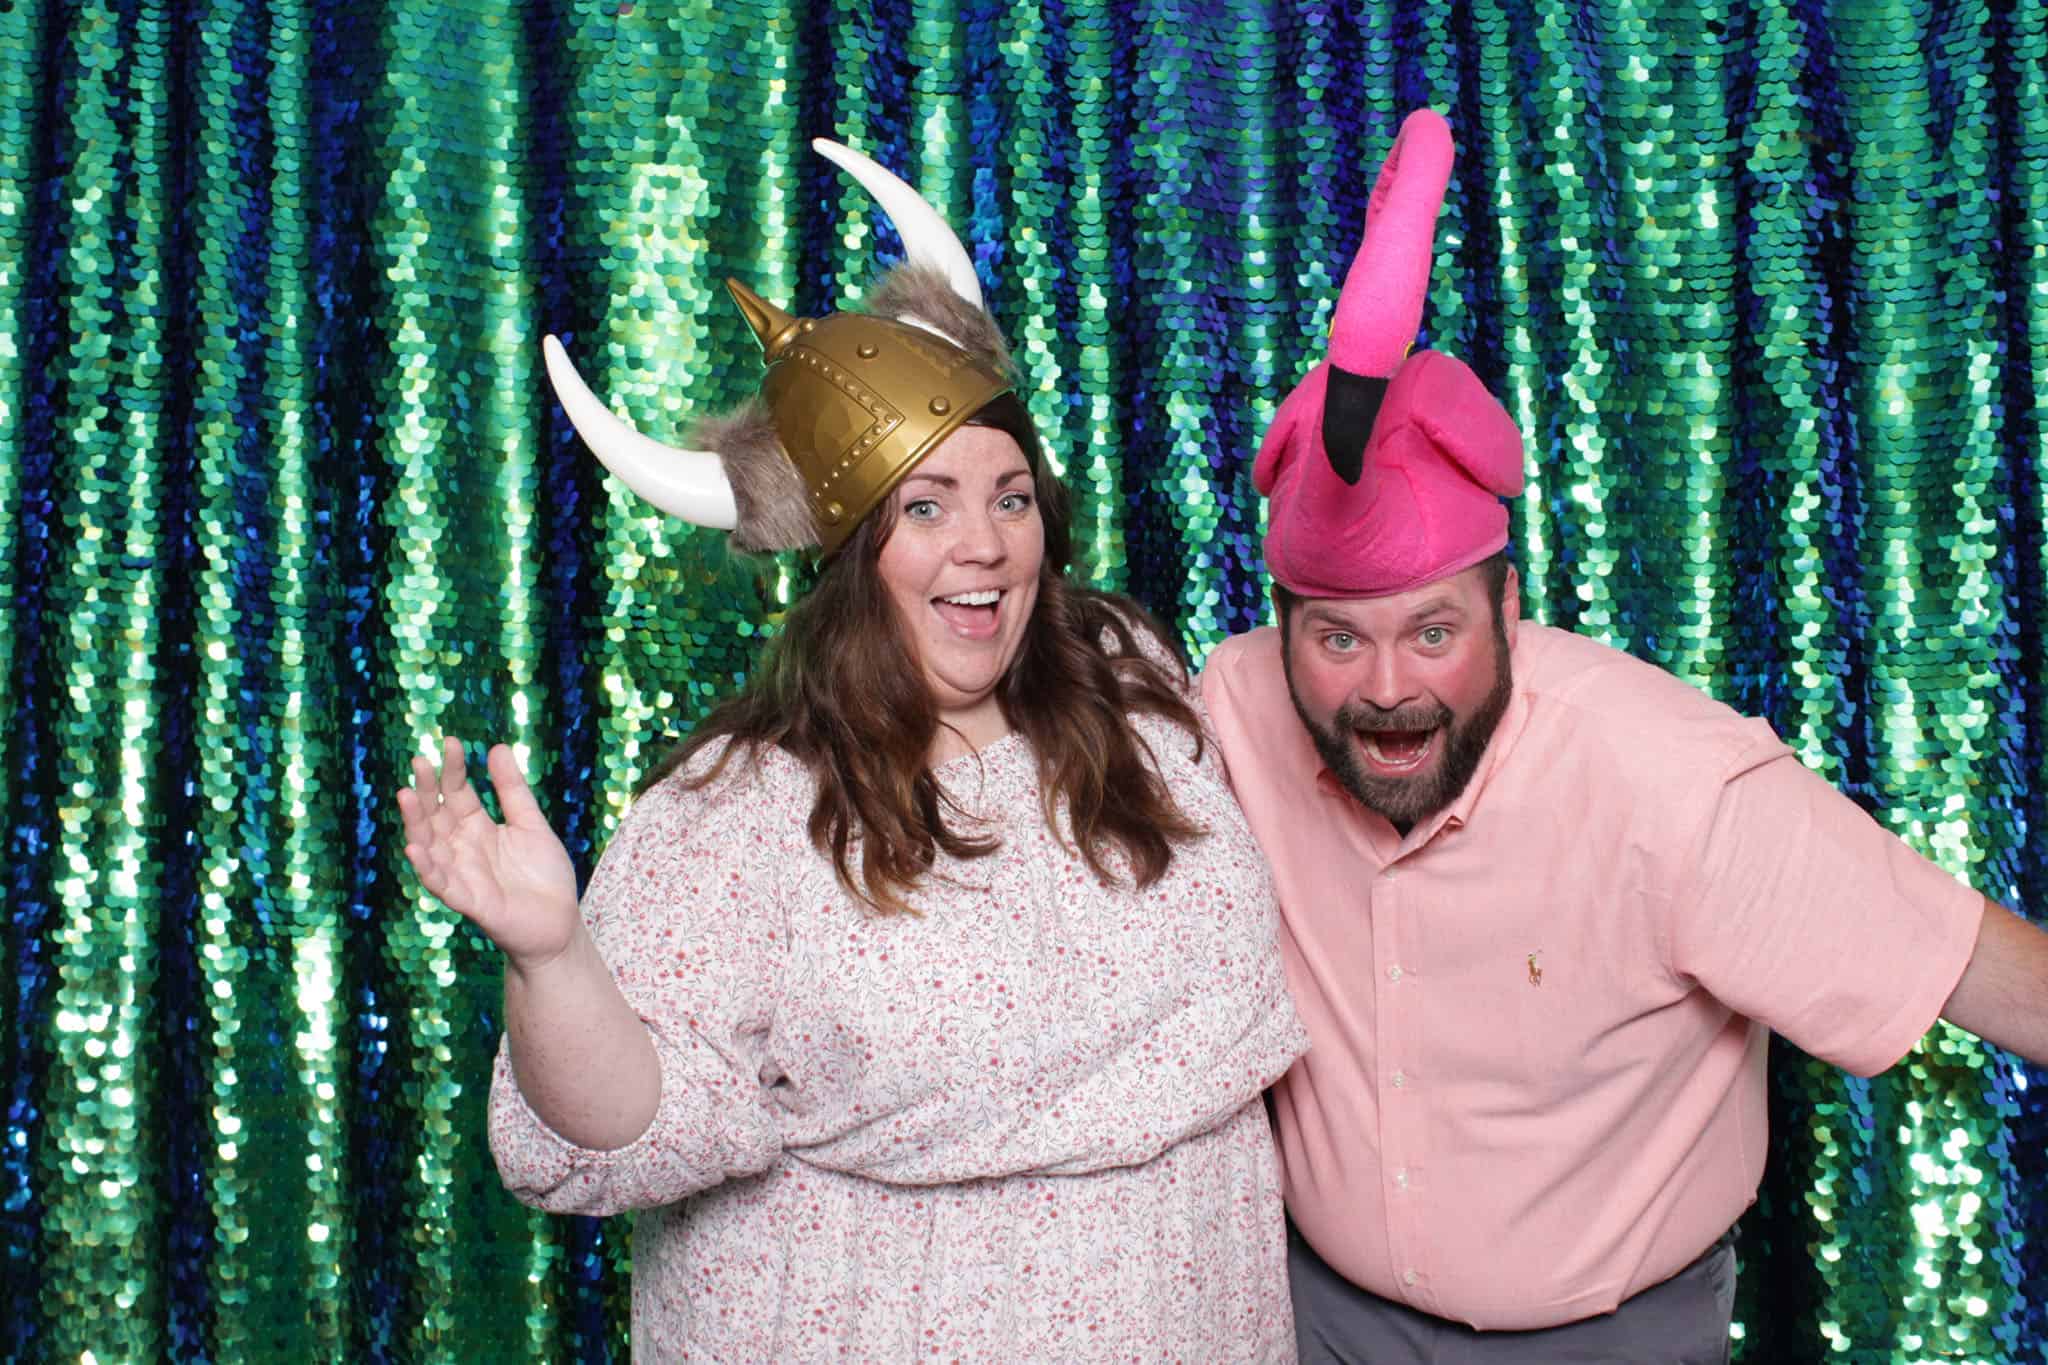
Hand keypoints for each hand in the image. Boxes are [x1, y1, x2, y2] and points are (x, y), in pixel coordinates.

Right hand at [398, 737, 580, 970]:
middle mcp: (462, 849)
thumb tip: (497, 746)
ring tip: (406, 796)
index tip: (451, 742)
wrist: (559, 924)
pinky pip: (442, 884)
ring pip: (430, 846)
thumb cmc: (543, 875)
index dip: (453, 769)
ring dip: (416, 823)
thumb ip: (512, 790)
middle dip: (427, 789)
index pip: (457, 793)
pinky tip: (415, 848)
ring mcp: (462, 875)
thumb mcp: (531, 824)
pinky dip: (428, 868)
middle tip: (420, 761)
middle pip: (437, 815)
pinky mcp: (470, 902)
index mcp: (477, 828)